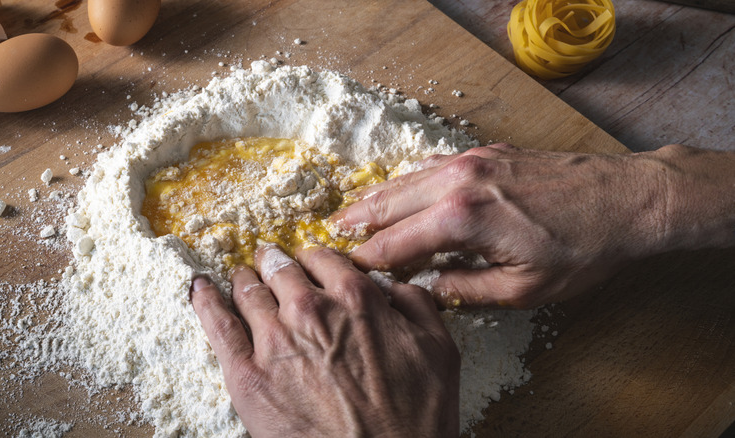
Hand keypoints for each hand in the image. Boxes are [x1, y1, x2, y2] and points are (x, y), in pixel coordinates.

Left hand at [190, 244, 459, 437]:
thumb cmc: (413, 419)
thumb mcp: (438, 350)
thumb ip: (416, 305)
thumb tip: (393, 286)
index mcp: (355, 297)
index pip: (324, 259)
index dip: (317, 260)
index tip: (312, 264)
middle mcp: (310, 309)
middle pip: (281, 270)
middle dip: (275, 263)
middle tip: (270, 262)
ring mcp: (273, 340)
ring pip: (249, 291)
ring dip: (245, 279)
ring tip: (242, 277)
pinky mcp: (246, 374)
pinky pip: (217, 325)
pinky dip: (205, 300)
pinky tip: (199, 287)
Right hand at [333, 143, 734, 308]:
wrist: (626, 198)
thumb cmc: (582, 248)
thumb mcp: (524, 288)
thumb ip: (467, 290)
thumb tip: (431, 289)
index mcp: (462, 220)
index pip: (396, 243)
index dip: (367, 260)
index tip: (348, 270)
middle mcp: (458, 183)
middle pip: (390, 202)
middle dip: (357, 220)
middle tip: (330, 232)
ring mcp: (472, 162)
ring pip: (407, 179)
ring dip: (377, 197)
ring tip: (352, 210)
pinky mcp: (487, 153)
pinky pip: (433, 165)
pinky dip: (409, 179)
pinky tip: (401, 188)